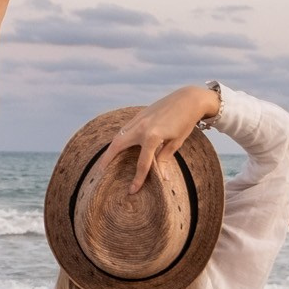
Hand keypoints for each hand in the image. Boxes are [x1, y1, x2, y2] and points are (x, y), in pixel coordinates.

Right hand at [104, 83, 220, 191]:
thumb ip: (165, 158)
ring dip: (111, 147)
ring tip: (106, 159)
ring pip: (119, 135)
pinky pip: (125, 128)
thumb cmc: (185, 122)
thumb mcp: (176, 142)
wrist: (188, 98)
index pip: (142, 163)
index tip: (133, 190)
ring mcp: (139, 119)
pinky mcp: (140, 114)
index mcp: (152, 137)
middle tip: (100, 171)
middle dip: (107, 158)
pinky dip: (120, 137)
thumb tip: (163, 178)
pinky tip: (119, 144)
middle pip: (118, 145)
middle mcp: (141, 127)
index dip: (138, 179)